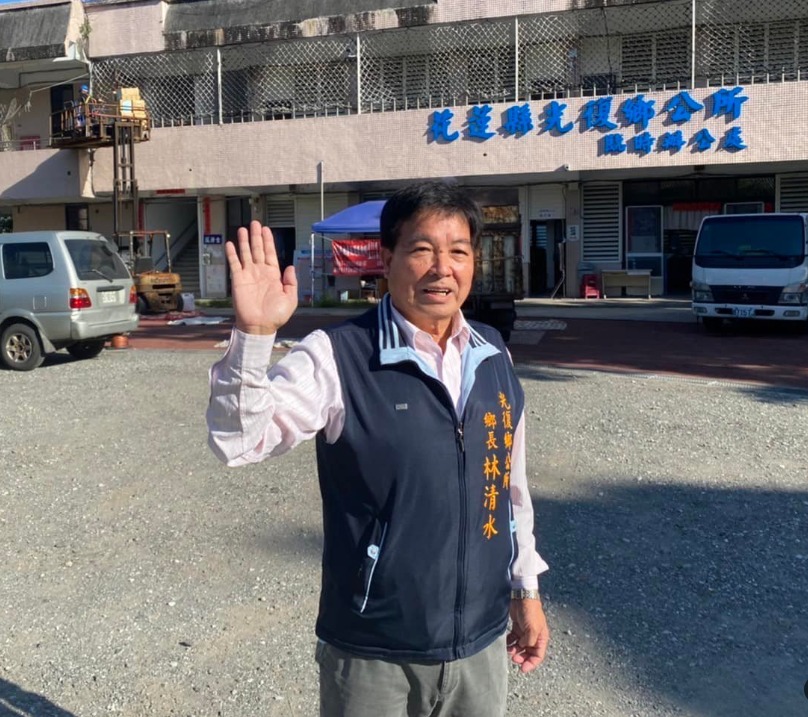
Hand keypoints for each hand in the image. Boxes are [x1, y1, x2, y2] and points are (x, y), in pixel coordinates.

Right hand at [227, 220, 297, 334]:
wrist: (259, 326)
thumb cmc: (275, 316)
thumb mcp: (290, 299)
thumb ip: (291, 282)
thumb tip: (290, 267)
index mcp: (273, 275)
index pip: (270, 254)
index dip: (268, 241)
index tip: (266, 229)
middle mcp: (260, 272)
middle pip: (258, 249)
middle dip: (256, 236)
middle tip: (255, 223)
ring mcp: (248, 275)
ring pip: (246, 253)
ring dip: (244, 241)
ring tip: (243, 229)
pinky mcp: (238, 280)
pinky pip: (234, 264)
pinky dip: (232, 254)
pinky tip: (230, 244)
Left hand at [507, 599, 549, 673]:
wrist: (522, 597)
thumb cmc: (530, 612)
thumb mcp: (533, 629)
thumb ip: (529, 642)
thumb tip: (523, 648)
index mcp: (541, 638)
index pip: (538, 656)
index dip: (531, 664)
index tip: (522, 669)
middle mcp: (534, 637)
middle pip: (528, 653)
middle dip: (521, 658)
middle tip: (514, 659)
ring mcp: (525, 632)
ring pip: (520, 647)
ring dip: (514, 651)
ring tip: (508, 650)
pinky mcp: (517, 628)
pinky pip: (513, 639)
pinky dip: (510, 643)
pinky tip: (506, 643)